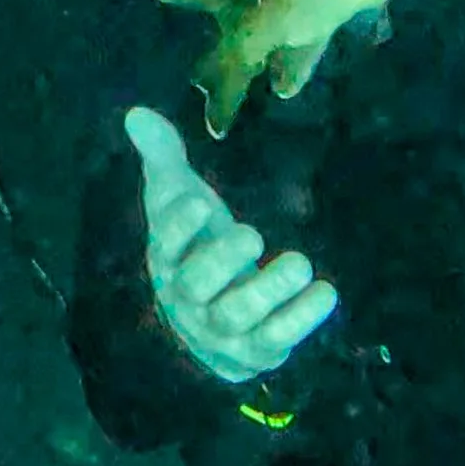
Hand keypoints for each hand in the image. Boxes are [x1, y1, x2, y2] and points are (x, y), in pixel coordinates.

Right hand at [124, 105, 336, 387]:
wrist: (207, 314)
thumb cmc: (196, 244)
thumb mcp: (179, 196)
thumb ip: (163, 156)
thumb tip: (138, 114)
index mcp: (167, 259)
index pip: (166, 244)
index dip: (179, 226)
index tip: (198, 201)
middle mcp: (187, 300)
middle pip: (197, 286)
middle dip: (223, 262)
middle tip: (252, 234)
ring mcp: (219, 331)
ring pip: (238, 318)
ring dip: (269, 291)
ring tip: (301, 262)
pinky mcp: (253, 352)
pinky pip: (275, 340)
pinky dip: (300, 319)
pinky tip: (326, 291)